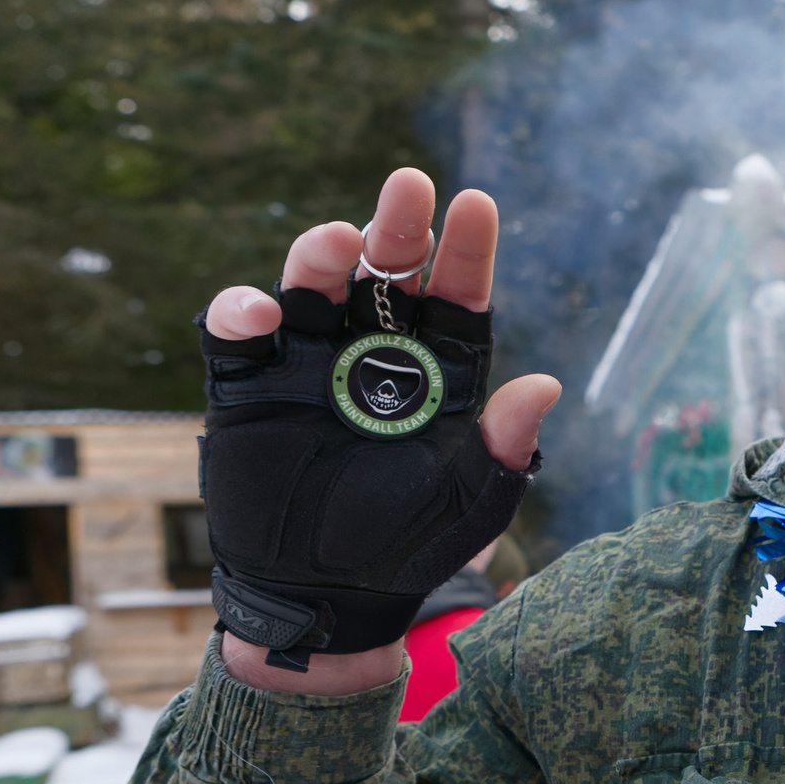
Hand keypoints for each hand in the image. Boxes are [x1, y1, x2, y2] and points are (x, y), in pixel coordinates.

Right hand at [207, 169, 561, 694]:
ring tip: (341, 241)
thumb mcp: (469, 503)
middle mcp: (374, 354)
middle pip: (387, 274)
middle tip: (410, 187)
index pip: (456, 298)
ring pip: (315, 286)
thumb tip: (546, 385)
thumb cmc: (408, 544)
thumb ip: (504, 447)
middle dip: (399, 228)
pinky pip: (237, 335)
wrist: (326, 596)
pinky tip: (261, 312)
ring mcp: (309, 363)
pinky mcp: (249, 387)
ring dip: (323, 255)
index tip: (477, 204)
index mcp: (436, 371)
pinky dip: (242, 312)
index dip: (466, 252)